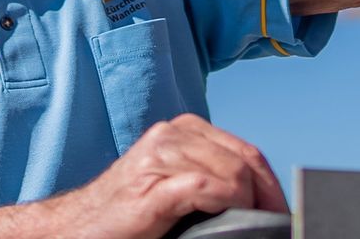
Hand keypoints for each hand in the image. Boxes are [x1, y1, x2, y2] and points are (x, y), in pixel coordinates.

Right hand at [56, 114, 286, 238]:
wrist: (77, 228)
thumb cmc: (130, 213)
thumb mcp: (177, 186)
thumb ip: (211, 179)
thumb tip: (261, 199)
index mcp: (184, 131)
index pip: (247, 152)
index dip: (272, 185)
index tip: (282, 213)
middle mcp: (172, 135)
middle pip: (245, 160)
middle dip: (268, 196)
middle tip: (276, 224)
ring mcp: (160, 157)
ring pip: (230, 172)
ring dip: (249, 204)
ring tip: (250, 226)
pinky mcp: (151, 187)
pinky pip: (206, 188)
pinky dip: (229, 204)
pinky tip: (230, 219)